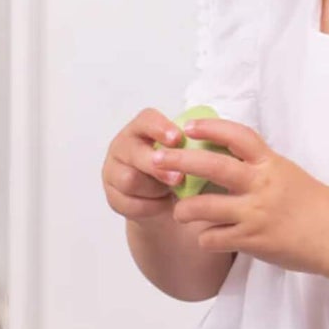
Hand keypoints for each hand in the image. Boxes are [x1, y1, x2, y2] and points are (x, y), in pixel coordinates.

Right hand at [103, 107, 188, 221]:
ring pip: (130, 181)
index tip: (178, 139)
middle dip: (157, 166)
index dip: (160, 128)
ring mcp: (114, 171)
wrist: (166, 202)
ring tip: (171, 191)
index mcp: (142, 129)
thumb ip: (195, 147)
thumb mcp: (188, 156)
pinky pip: (130, 204)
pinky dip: (151, 207)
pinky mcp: (113, 197)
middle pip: (134, 153)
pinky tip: (162, 204)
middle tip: (178, 179)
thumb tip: (216, 143)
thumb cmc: (179, 170)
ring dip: (155, 189)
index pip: (146, 121)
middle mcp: (123, 146)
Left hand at [149, 116, 328, 274]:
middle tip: (157, 159)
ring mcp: (255, 213)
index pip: (237, 135)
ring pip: (202, 207)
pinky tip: (207, 238)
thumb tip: (222, 154)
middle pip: (211, 166)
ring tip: (180, 212)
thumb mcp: (286, 173)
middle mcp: (261, 184)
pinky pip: (213, 238)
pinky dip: (205, 239)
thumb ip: (257, 165)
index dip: (211, 127)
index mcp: (270, 163)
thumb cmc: (312, 203)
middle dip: (179, 161)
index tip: (189, 125)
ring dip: (184, 210)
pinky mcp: (252, 240)